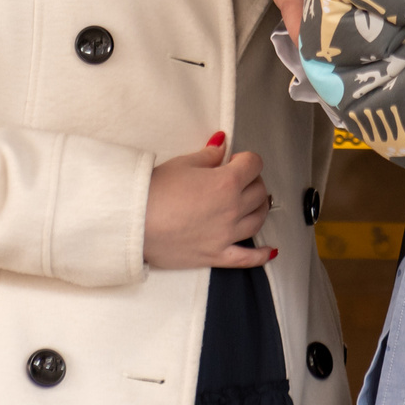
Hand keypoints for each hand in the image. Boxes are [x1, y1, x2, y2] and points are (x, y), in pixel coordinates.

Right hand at [145, 136, 273, 269]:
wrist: (134, 222)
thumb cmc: (155, 191)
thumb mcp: (183, 164)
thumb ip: (208, 155)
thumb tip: (221, 145)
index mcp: (226, 182)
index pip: (254, 165)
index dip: (246, 159)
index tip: (235, 160)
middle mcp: (232, 208)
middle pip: (259, 191)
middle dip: (252, 181)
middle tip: (239, 179)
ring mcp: (226, 234)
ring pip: (258, 220)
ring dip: (259, 208)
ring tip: (252, 202)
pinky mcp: (216, 255)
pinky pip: (246, 258)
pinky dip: (261, 256)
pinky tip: (270, 251)